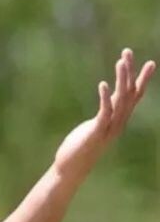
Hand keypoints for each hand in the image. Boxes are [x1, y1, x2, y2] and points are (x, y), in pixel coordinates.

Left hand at [54, 48, 154, 177]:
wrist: (71, 169)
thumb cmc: (80, 148)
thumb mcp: (95, 128)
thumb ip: (104, 116)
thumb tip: (108, 105)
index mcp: (119, 120)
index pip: (135, 97)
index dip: (143, 80)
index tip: (151, 63)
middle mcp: (118, 123)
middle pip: (129, 93)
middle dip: (130, 72)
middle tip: (127, 52)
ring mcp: (109, 128)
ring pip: (121, 100)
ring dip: (121, 79)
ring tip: (120, 61)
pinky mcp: (96, 132)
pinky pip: (105, 112)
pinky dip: (105, 97)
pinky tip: (103, 84)